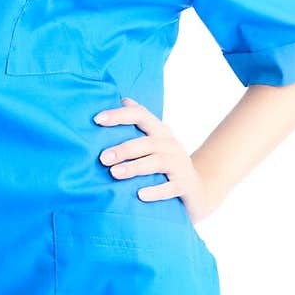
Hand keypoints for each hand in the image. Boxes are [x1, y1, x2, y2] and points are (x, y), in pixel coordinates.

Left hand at [93, 96, 223, 227]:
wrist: (197, 191)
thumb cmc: (166, 164)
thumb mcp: (154, 143)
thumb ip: (140, 125)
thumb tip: (123, 99)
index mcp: (160, 132)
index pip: (141, 115)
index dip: (119, 115)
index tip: (97, 120)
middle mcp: (171, 145)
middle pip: (147, 142)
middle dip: (123, 148)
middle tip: (102, 158)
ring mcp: (180, 165)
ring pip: (157, 162)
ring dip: (134, 167)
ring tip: (114, 173)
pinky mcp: (185, 186)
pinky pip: (171, 188)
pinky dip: (156, 191)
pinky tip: (140, 195)